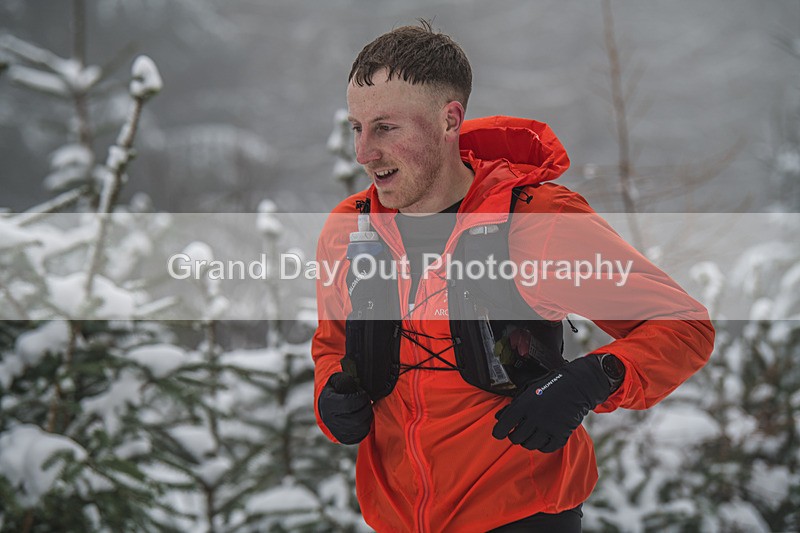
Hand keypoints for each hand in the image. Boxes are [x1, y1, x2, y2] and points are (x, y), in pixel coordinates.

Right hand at [318, 372, 372, 443]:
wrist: (326, 406)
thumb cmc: (335, 390)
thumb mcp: (337, 380)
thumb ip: (345, 381)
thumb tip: (353, 385)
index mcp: (328, 403)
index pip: (349, 403)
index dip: (361, 397)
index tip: (363, 393)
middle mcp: (330, 419)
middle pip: (356, 418)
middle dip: (366, 408)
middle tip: (367, 401)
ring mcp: (336, 430)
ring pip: (359, 428)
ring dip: (368, 417)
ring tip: (366, 408)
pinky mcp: (343, 438)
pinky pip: (359, 436)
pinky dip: (366, 426)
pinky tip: (364, 417)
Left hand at [492, 355, 611, 452]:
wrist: (577, 385)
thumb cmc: (550, 385)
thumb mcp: (528, 389)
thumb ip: (512, 405)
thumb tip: (498, 417)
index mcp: (524, 404)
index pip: (503, 425)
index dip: (498, 432)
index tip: (499, 433)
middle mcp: (535, 417)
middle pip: (516, 438)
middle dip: (513, 436)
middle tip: (516, 432)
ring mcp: (548, 427)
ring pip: (529, 445)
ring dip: (526, 442)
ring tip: (529, 435)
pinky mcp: (561, 434)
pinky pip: (546, 448)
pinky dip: (542, 446)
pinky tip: (541, 438)